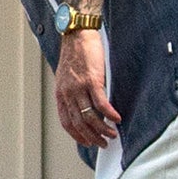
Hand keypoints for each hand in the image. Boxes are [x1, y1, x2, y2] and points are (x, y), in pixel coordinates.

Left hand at [55, 30, 119, 148]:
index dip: (77, 135)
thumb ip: (71, 93)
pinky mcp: (92, 80)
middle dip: (92, 137)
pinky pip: (101, 103)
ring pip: (90, 117)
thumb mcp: (66, 77)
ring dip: (102, 129)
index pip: (67, 122)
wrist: (76, 35)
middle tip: (103, 143)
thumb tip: (81, 106)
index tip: (87, 142)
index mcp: (60, 94)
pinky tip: (117, 119)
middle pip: (79, 123)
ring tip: (112, 134)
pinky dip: (109, 114)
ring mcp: (79, 88)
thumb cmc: (74, 54)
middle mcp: (68, 94)